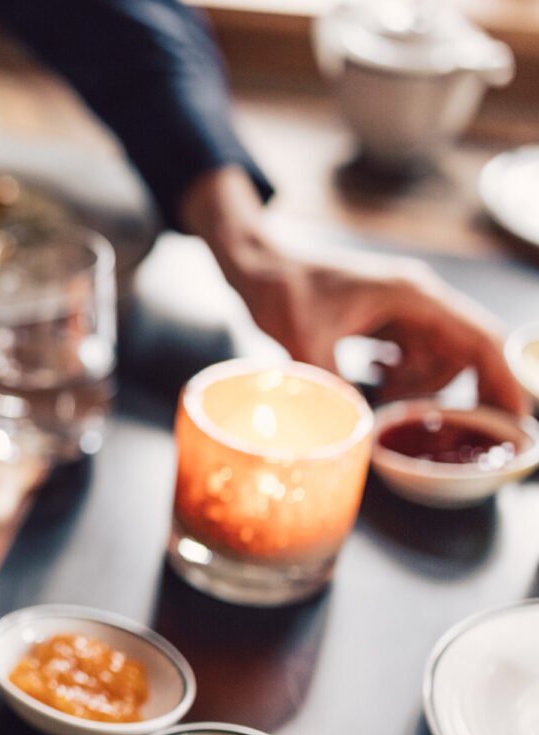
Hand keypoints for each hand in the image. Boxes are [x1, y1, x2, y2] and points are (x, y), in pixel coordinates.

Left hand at [229, 252, 526, 413]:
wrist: (258, 266)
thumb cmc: (280, 290)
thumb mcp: (304, 340)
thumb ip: (335, 383)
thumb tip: (358, 431)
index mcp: (412, 296)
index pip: (478, 339)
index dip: (501, 379)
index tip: (514, 418)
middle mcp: (418, 300)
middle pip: (467, 352)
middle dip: (466, 392)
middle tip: (453, 432)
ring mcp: (404, 310)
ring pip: (438, 359)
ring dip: (419, 385)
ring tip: (379, 389)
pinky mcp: (387, 320)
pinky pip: (414, 356)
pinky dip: (401, 376)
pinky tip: (371, 376)